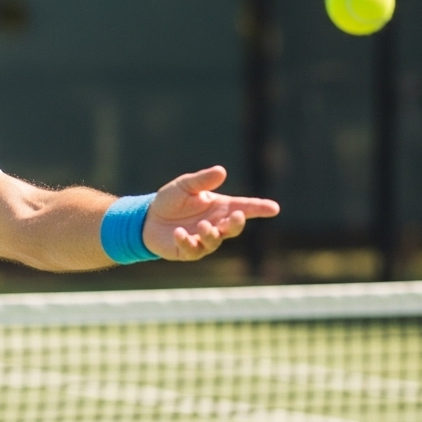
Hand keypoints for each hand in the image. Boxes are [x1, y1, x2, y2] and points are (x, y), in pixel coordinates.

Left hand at [143, 166, 279, 260]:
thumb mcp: (185, 185)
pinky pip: (193, 250)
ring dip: (212, 234)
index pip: (244, 207)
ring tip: (202, 225)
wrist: (148, 217)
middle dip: (237, 224)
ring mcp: (203, 239)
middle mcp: (215, 224)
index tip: (274, 208)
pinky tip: (178, 233)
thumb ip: (202, 180)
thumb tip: (222, 171)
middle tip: (237, 216)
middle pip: (234, 228)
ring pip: (215, 241)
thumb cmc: (171, 200)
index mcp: (219, 207)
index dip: (259, 208)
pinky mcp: (188, 251)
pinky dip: (187, 241)